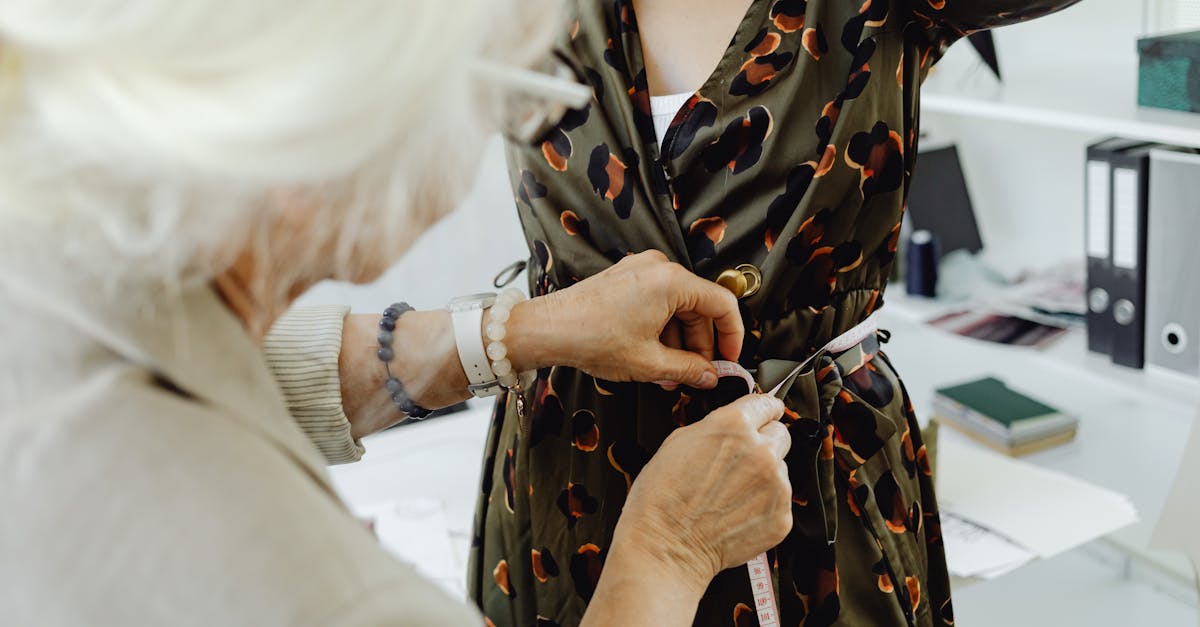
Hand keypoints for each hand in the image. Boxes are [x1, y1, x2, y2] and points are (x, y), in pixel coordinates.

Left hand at [506, 250, 742, 388]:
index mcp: (671, 281)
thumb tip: (708, 376)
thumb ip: (688, 369)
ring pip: (678, 307)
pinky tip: (655, 357)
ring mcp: (640, 270)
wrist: (548, 329)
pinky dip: (662, 329)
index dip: (733, 336)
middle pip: (699, 307)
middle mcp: (658, 268)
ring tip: (670, 373)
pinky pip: (658, 302)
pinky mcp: (626, 279)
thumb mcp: (649, 363)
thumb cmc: (590, 337)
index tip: (729, 359)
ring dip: (679, 341)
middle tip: (697, 373)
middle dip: (700, 344)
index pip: (722, 304)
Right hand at [611, 394, 791, 589]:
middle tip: (741, 460)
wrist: (667, 547)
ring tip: (731, 493)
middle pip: (780, 434)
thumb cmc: (662, 498)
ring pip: (780, 469)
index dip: (762, 410)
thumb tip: (731, 427)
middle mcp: (761, 451)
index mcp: (734, 426)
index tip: (765, 414)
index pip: (767, 404)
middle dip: (764, 442)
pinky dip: (764, 504)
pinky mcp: (781, 515)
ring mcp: (776, 485)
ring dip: (763, 475)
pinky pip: (780, 500)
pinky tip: (737, 511)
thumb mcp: (678, 442)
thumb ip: (715, 427)